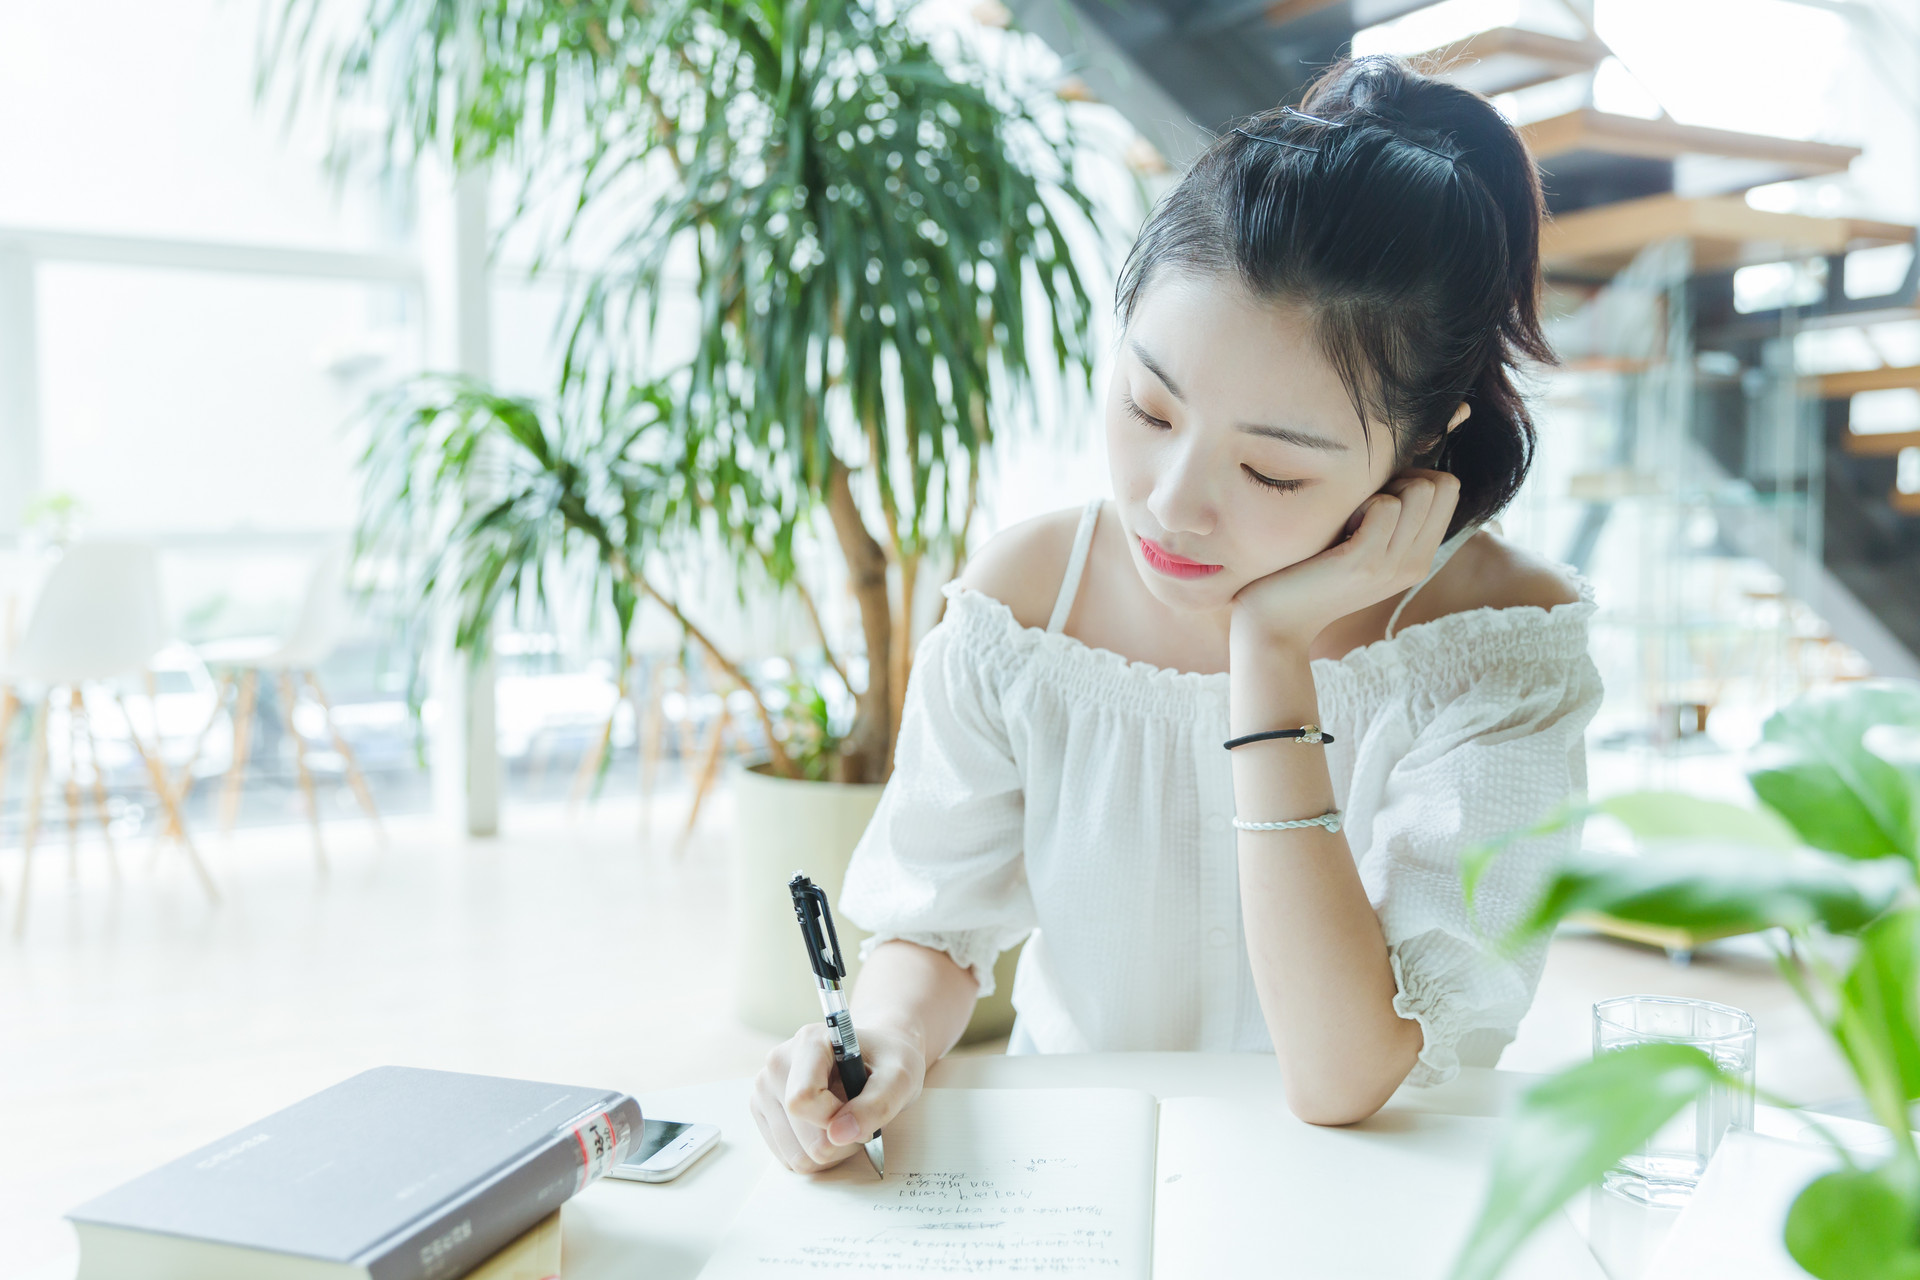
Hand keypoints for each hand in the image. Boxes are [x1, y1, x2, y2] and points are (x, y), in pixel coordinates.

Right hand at [750, 1020, 925, 1172]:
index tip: (861, 1113)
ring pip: (794, 1155)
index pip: (802, 1101)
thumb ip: (877, 1105)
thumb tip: (839, 1134)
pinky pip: (787, 1157)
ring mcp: (765, 1088)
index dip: (835, 1121)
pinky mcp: (763, 1110)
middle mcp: (777, 1063)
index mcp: (808, 1043)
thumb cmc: (888, 1062)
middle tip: (860, 1118)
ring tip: (846, 1121)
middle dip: (839, 1140)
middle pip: (801, 1136)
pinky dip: (814, 1153)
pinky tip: (828, 1128)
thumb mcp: (901, 1078)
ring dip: (829, 1149)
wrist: (875, 1057)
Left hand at [1230, 469, 1460, 652]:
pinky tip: (1336, 530)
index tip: (1377, 498)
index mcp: (1420, 558)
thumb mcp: (1364, 547)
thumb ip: (1391, 519)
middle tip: (1361, 508)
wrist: (1275, 621)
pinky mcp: (1365, 564)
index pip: (1449, 488)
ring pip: (1419, 490)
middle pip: (1440, 485)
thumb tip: (1402, 468)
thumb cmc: (1310, 572)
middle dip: (1400, 479)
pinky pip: (1385, 505)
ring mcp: (1393, 566)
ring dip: (1378, 492)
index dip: (1413, 476)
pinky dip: (1358, 505)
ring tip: (1348, 521)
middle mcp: (1416, 564)